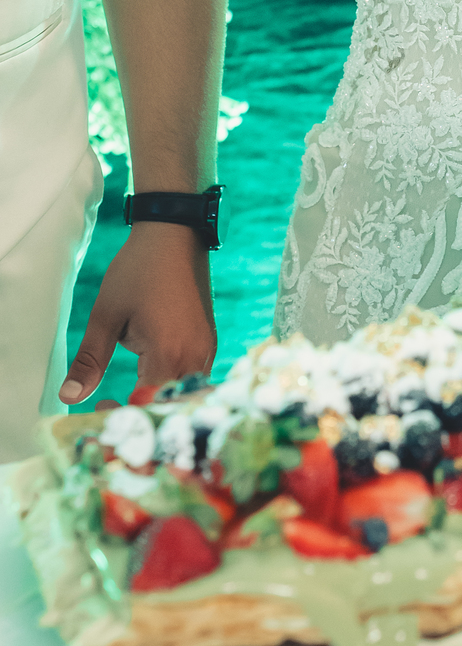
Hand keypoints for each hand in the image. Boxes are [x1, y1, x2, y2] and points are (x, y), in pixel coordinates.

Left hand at [59, 225, 216, 404]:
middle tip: (112, 403)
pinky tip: (152, 376)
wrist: (174, 232)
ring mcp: (206, 349)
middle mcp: (194, 356)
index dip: (122, 413)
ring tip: (131, 392)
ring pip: (185, 394)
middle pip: (169, 405)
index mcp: (168, 353)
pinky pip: (194, 377)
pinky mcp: (209, 340)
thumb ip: (89, 360)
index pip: (146, 405)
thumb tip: (69, 397)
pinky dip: (173, 385)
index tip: (101, 405)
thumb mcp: (106, 314)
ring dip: (159, 400)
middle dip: (141, 413)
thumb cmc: (138, 270)